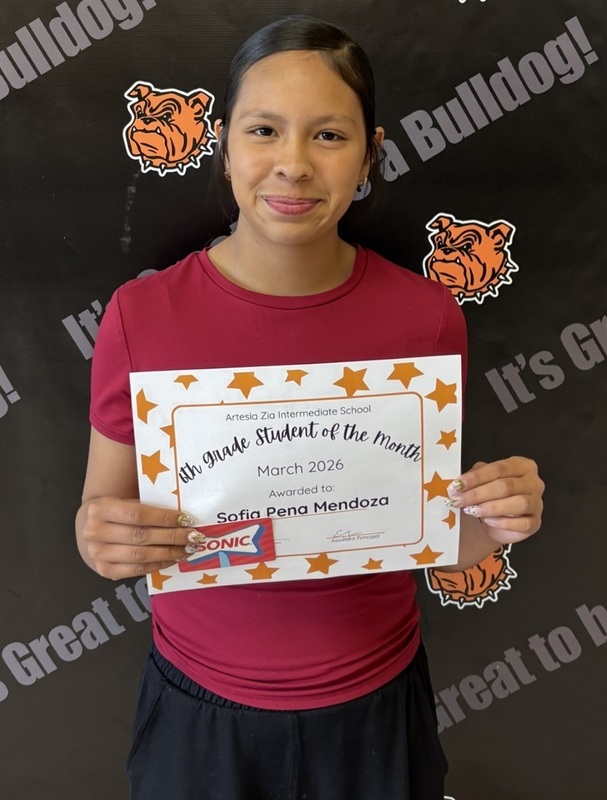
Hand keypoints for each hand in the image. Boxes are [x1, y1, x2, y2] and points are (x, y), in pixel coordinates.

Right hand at [78, 497, 197, 578]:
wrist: (91, 527)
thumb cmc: (117, 512)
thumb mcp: (126, 502)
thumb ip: (148, 507)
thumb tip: (183, 518)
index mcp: (100, 508)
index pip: (138, 514)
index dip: (164, 518)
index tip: (186, 519)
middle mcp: (94, 532)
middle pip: (141, 536)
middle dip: (172, 537)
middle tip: (194, 537)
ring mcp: (97, 554)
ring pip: (140, 555)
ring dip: (169, 553)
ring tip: (188, 549)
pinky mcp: (104, 570)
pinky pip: (137, 570)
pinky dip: (158, 565)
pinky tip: (173, 559)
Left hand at [447, 456, 543, 545]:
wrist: (498, 522)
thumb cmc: (491, 495)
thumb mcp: (483, 481)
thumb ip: (475, 477)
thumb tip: (459, 483)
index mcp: (521, 465)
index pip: (498, 469)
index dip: (476, 477)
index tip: (457, 485)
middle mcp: (533, 482)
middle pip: (506, 486)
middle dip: (479, 493)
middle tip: (459, 500)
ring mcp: (537, 503)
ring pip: (518, 503)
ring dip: (491, 507)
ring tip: (473, 510)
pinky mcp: (535, 523)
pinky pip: (522, 523)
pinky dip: (503, 523)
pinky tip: (488, 521)